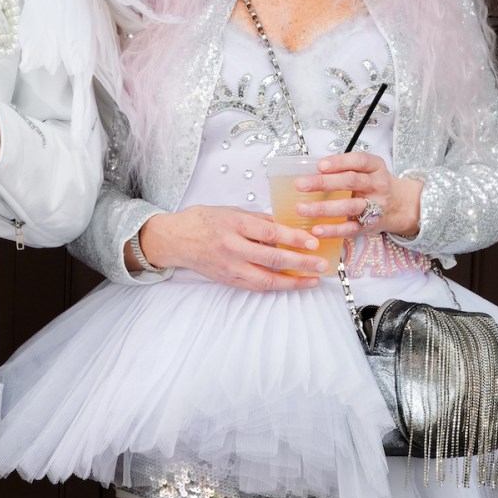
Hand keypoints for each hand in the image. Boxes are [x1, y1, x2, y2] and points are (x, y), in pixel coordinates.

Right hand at [138, 205, 327, 287]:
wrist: (176, 240)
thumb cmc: (204, 221)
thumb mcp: (232, 211)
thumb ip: (259, 220)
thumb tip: (286, 227)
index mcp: (235, 225)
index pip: (271, 233)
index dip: (294, 239)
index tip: (313, 242)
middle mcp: (233, 248)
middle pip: (273, 259)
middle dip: (301, 263)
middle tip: (321, 264)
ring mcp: (230, 267)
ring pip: (267, 280)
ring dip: (293, 282)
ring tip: (312, 280)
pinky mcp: (228, 280)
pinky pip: (256, 286)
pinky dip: (276, 286)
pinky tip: (291, 284)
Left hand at [299, 149, 421, 238]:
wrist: (401, 206)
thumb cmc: (375, 185)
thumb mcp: (368, 170)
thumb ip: (346, 168)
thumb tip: (311, 170)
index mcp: (375, 167)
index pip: (359, 161)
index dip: (339, 162)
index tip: (319, 165)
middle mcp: (377, 185)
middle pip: (351, 182)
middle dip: (324, 183)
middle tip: (301, 185)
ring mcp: (374, 206)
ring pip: (349, 206)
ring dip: (324, 208)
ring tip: (302, 208)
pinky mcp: (369, 226)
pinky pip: (350, 228)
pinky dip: (332, 230)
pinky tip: (317, 230)